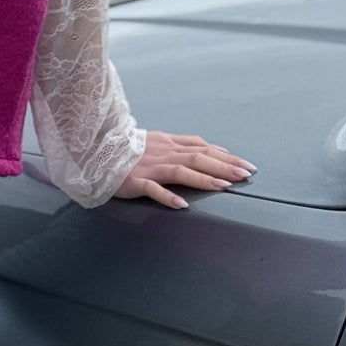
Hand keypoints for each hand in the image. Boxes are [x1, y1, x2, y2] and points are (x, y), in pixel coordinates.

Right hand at [112, 130, 255, 206]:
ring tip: (223, 186)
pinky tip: (181, 205)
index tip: (247, 166)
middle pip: (198, 158)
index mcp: (171, 144)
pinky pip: (153, 189)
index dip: (227, 157)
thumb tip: (216, 149)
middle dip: (223, 166)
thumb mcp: (162, 140)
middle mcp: (164, 153)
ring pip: (180, 171)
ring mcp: (150, 167)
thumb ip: (187, 145)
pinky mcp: (135, 181)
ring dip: (203, 179)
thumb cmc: (132, 148)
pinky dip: (167, 197)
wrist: (98, 149)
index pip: (204, 149)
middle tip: (245, 175)